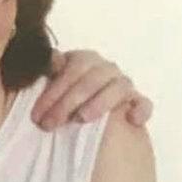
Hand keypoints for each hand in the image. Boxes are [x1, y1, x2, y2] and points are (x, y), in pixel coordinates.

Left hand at [31, 49, 152, 130]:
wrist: (82, 123)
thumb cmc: (62, 104)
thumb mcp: (51, 90)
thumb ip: (50, 73)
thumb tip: (52, 56)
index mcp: (83, 61)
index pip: (72, 68)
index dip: (54, 91)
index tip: (37, 115)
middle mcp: (105, 69)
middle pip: (92, 78)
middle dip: (68, 102)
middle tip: (49, 125)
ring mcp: (122, 84)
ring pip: (118, 86)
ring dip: (100, 102)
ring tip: (82, 119)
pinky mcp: (137, 103)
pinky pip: (143, 103)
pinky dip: (140, 109)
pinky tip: (131, 120)